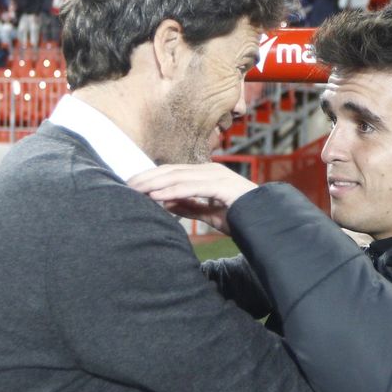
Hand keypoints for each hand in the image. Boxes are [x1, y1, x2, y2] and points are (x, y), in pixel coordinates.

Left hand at [128, 164, 259, 235]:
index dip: (151, 177)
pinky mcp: (221, 185)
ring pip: (178, 176)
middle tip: (126, 186)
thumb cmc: (240, 217)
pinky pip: (191, 187)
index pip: (173, 172)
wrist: (266, 221)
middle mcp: (210, 170)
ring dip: (155, 183)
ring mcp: (216, 175)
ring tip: (136, 190)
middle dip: (147, 178)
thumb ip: (189, 206)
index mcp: (206, 174)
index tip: (132, 186)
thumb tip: (165, 203)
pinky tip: (157, 196)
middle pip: (171, 171)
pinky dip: (172, 191)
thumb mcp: (208, 213)